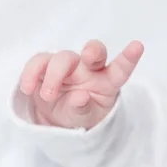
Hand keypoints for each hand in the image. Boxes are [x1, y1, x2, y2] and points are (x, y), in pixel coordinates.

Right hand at [19, 40, 143, 128]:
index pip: (120, 69)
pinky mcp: (45, 66)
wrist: (55, 120)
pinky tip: (28, 89)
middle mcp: (90, 69)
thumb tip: (80, 97)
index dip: (129, 58)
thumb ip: (83, 110)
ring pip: (63, 57)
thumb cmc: (79, 115)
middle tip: (89, 56)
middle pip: (94, 52)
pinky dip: (31, 73)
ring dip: (54, 75)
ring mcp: (68, 66)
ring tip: (48, 96)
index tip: (138, 46)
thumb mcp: (85, 120)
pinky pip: (39, 61)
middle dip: (93, 50)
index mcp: (107, 82)